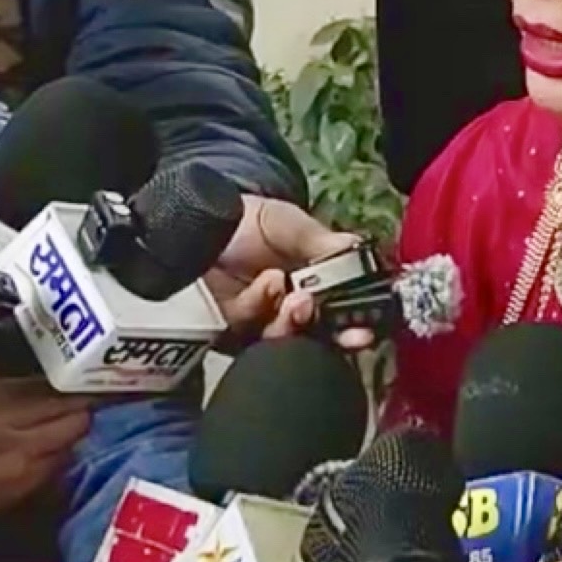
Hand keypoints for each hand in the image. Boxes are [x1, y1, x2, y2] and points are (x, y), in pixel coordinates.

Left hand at [204, 195, 362, 339]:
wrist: (199, 221)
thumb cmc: (250, 222)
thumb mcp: (289, 224)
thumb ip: (320, 240)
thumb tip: (354, 249)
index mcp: (320, 288)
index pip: (345, 317)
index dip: (356, 328)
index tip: (363, 329)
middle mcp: (296, 311)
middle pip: (320, 338)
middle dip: (330, 335)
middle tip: (327, 315)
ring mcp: (265, 323)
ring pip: (287, 340)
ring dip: (294, 323)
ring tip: (297, 298)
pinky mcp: (233, 331)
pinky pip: (250, 333)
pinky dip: (263, 309)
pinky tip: (268, 284)